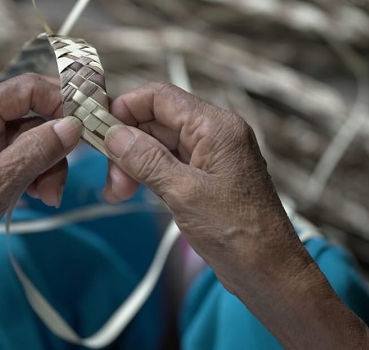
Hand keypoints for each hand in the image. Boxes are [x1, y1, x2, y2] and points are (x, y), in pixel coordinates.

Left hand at [0, 74, 81, 286]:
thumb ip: (38, 150)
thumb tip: (73, 126)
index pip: (25, 88)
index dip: (60, 100)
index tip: (88, 121)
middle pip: (30, 117)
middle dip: (53, 148)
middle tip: (59, 182)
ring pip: (29, 140)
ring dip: (46, 166)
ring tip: (47, 197)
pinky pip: (18, 158)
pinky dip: (34, 174)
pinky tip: (37, 196)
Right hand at [102, 83, 368, 349]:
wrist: (270, 272)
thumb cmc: (239, 234)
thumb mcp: (183, 193)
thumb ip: (146, 159)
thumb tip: (115, 135)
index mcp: (215, 127)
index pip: (159, 97)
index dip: (125, 108)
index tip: (99, 130)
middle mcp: (215, 133)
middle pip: (156, 120)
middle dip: (127, 144)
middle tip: (112, 179)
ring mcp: (212, 154)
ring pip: (159, 142)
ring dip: (133, 162)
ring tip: (119, 192)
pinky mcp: (207, 175)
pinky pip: (170, 161)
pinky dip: (147, 173)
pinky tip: (132, 191)